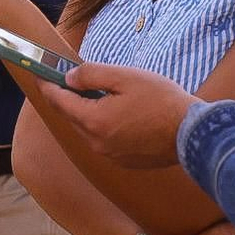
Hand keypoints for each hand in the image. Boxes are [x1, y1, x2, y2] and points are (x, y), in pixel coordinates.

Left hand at [31, 62, 197, 167]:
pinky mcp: (124, 161)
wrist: (195, 134)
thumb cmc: (162, 101)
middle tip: (65, 79)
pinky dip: (101, 125)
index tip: (39, 73)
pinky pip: (103, 140)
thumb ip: (91, 75)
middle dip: (66, 97)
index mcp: (93, 121)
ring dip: (85, 112)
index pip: (59, 101)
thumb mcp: (124, 77)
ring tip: (93, 93)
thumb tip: (69, 79)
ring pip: (87, 129)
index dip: (47, 85)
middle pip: (71, 116)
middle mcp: (97, 142)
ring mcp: (111, 155)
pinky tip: (114, 112)